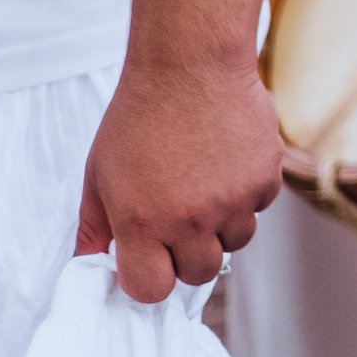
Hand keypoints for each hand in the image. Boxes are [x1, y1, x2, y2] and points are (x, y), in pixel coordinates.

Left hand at [76, 54, 282, 303]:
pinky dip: (247, 193)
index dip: (149, 276)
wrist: (190, 65)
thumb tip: (90, 265)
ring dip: (221, 225)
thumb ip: (94, 227)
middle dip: (187, 254)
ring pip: (235, 242)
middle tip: (179, 219)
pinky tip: (227, 163)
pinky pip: (259, 207)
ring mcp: (232, 201)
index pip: (151, 290)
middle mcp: (190, 220)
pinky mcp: (265, 178)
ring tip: (205, 186)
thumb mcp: (98, 174)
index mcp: (142, 223)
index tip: (148, 256)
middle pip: (198, 274)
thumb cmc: (138, 117)